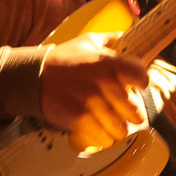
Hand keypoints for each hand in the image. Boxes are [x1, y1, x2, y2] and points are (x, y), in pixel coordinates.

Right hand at [40, 32, 148, 153]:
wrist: (34, 76)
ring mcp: (92, 103)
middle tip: (131, 116)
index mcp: (110, 63)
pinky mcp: (79, 119)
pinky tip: (100, 132)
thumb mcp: (87, 42)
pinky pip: (102, 137)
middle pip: (135, 110)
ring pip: (120, 128)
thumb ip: (109, 40)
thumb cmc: (63, 60)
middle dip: (134, 115)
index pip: (141, 77)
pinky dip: (102, 138)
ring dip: (119, 129)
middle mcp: (104, 83)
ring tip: (116, 127)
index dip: (141, 84)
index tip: (137, 87)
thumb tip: (123, 37)